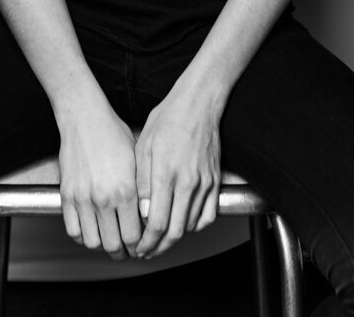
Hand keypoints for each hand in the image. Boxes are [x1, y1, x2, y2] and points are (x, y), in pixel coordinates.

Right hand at [57, 100, 142, 260]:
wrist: (85, 118)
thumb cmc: (113, 133)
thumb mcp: (138, 160)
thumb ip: (142, 191)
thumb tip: (148, 216)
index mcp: (126, 190)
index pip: (134, 236)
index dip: (139, 246)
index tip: (141, 247)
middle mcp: (104, 198)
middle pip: (114, 245)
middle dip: (123, 252)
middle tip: (126, 250)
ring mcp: (83, 198)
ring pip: (92, 242)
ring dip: (102, 245)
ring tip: (109, 239)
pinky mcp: (67, 195)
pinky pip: (73, 230)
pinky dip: (82, 236)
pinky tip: (91, 229)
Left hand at [134, 92, 221, 258]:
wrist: (199, 103)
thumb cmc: (169, 118)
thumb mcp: (144, 145)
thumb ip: (142, 181)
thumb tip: (141, 211)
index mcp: (167, 173)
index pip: (157, 222)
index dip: (146, 241)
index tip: (138, 246)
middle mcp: (188, 182)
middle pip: (175, 231)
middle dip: (158, 247)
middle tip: (146, 251)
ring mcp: (205, 183)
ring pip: (191, 226)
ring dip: (174, 238)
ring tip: (160, 240)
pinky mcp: (215, 181)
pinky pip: (207, 216)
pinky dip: (194, 226)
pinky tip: (182, 223)